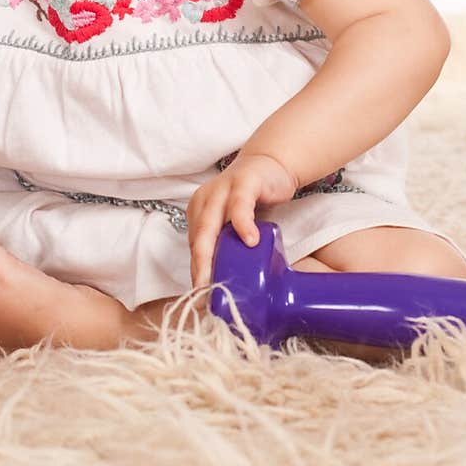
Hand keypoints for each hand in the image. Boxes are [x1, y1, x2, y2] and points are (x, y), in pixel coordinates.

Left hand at [187, 152, 298, 297]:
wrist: (271, 165)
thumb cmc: (251, 201)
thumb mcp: (235, 225)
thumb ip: (228, 246)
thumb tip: (228, 286)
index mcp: (199, 212)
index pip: (194, 246)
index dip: (197, 273)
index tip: (201, 300)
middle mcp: (205, 200)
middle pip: (198, 238)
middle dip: (199, 268)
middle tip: (203, 294)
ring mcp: (223, 189)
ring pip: (211, 222)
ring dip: (214, 251)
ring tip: (220, 276)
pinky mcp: (244, 182)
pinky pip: (239, 204)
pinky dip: (243, 224)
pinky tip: (250, 240)